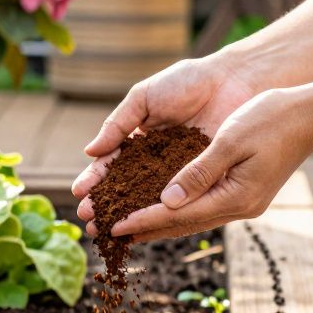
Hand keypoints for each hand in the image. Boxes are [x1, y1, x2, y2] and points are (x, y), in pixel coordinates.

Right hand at [71, 54, 264, 218]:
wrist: (232, 80)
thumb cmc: (187, 82)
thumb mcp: (145, 98)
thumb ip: (118, 124)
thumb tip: (89, 151)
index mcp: (138, 141)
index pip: (110, 165)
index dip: (95, 180)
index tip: (80, 195)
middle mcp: (154, 162)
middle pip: (125, 189)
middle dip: (106, 206)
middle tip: (90, 222)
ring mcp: (178, 174)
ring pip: (149, 200)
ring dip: (129, 217)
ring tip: (110, 231)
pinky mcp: (201, 181)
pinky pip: (181, 201)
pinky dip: (165, 216)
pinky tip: (147, 229)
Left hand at [94, 88, 312, 241]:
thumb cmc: (272, 118)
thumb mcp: (230, 140)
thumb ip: (198, 171)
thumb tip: (167, 200)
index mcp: (236, 197)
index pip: (178, 215)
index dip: (143, 220)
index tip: (114, 226)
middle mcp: (239, 207)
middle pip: (183, 224)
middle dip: (145, 229)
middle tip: (110, 234)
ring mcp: (244, 203)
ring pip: (193, 219)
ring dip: (160, 223)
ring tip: (129, 228)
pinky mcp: (245, 193)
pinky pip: (204, 207)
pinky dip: (179, 210)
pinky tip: (162, 208)